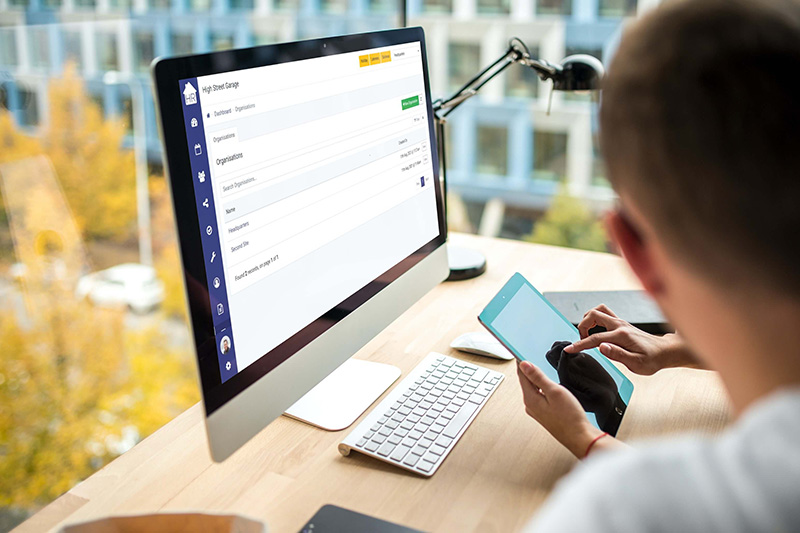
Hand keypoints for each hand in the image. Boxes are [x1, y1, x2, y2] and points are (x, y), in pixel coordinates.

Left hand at [517, 360, 604, 457]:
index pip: (521, 375)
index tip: (520, 352)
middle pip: (526, 382)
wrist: (580, 437)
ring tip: (537, 368)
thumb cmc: (569, 417)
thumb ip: (538, 377)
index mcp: (530, 399)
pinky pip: (538, 396)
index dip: (521, 362)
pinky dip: (541, 388)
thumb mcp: (554, 391)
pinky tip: (547, 386)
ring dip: (535, 379)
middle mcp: (530, 406)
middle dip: (527, 370)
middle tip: (529, 356)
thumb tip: (524, 365)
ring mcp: (536, 411)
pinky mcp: (544, 414)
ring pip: (532, 389)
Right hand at [565, 304, 701, 374]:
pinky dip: (595, 319)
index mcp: (621, 336)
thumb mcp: (637, 363)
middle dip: (582, 326)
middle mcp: (620, 325)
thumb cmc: (652, 359)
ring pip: (598, 310)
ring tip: (587, 334)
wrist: (665, 352)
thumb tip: (601, 346)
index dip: (580, 344)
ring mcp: (621, 322)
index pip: (594, 338)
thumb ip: (617, 354)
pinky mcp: (622, 323)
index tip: (570, 349)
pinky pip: (604, 314)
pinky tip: (596, 331)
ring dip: (588, 319)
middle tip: (581, 340)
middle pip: (593, 314)